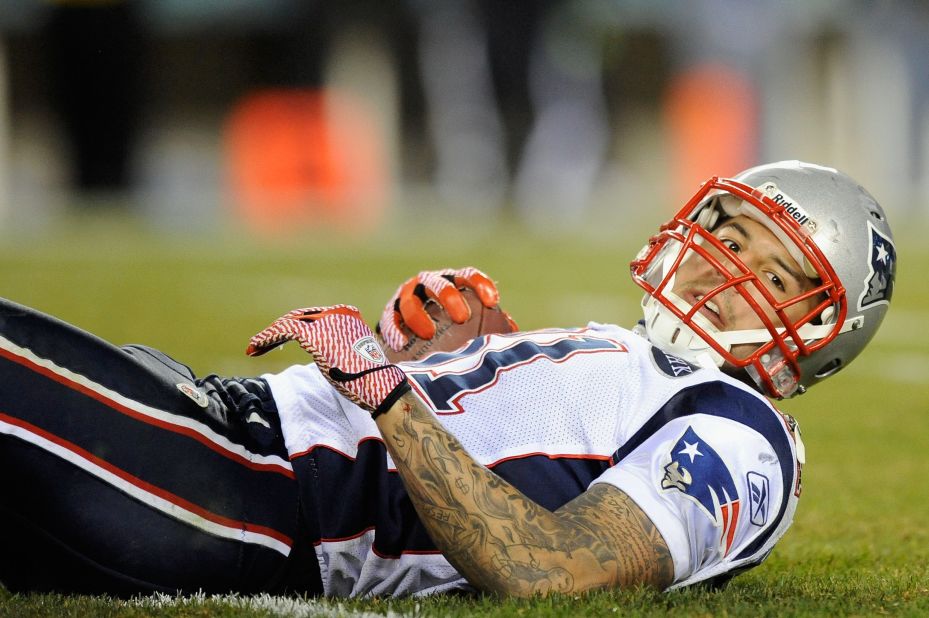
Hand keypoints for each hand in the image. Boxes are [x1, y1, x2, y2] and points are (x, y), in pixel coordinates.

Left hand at [246, 305, 408, 416]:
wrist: (379, 384)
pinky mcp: (314, 335)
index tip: (282, 340)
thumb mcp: (355, 355)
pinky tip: (256, 346)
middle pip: (300, 317)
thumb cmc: (370, 378)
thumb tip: (330, 357)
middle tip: (262, 344)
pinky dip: (267, 337)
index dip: (294, 326)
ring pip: (289, 322)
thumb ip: (340, 348)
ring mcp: (325, 322)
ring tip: (254, 347)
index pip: (314, 317)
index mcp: (348, 315)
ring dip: (270, 335)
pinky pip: (284, 331)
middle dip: (279, 330)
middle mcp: (336, 313)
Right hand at [378, 267, 501, 350]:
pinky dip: (394, 329)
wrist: (415, 335)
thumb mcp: (473, 324)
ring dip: (418, 315)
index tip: (492, 301)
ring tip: (427, 333)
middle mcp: (430, 284)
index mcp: (453, 283)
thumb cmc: (455, 330)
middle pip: (439, 284)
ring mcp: (408, 296)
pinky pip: (390, 318)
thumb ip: (491, 325)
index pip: (468, 276)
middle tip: (461, 317)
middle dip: (449, 297)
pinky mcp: (391, 311)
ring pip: (411, 299)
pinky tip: (400, 343)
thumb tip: (512, 335)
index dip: (480, 284)